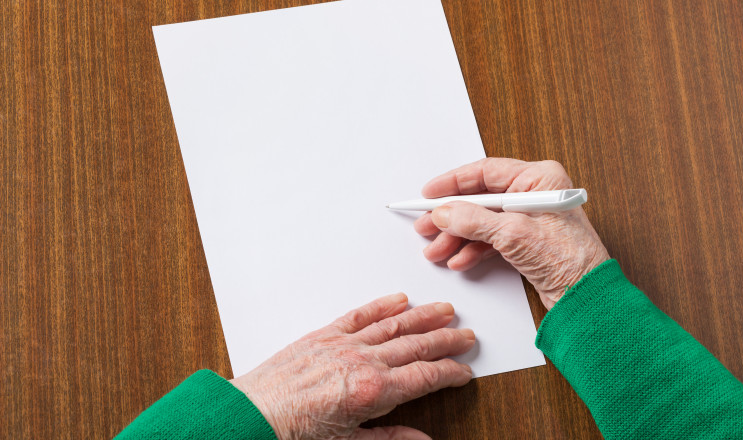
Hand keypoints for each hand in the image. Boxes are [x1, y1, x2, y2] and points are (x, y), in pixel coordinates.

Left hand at [230, 293, 474, 439]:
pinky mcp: (323, 334)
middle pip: (416, 346)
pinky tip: (398, 299)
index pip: (425, 377)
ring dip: (423, 316)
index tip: (464, 370)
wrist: (252, 416)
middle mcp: (362, 361)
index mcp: (372, 391)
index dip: (450, 372)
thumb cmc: (294, 433)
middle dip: (446, 340)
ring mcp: (343, 344)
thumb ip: (390, 439)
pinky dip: (381, 305)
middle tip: (467, 335)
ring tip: (444, 310)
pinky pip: (359, 314)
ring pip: (394, 325)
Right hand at [414, 158, 609, 308]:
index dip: (453, 183)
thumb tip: (444, 212)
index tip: (429, 193)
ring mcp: (530, 218)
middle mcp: (535, 194)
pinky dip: (473, 249)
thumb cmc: (569, 260)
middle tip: (426, 226)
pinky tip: (459, 259)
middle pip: (480, 199)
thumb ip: (473, 220)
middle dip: (452, 216)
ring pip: (483, 221)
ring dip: (458, 237)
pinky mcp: (528, 241)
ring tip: (437, 250)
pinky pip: (492, 239)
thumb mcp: (513, 234)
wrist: (588, 297)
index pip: (486, 172)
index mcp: (539, 178)